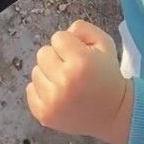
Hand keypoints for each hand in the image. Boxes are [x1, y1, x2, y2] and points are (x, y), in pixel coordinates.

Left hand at [27, 20, 133, 143]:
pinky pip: (30, 90)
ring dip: (49, 73)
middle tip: (70, 67)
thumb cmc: (107, 75)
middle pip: (43, 53)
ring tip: (65, 82)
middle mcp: (64, 81)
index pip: (57, 37)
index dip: (69, 43)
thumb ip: (83, 29)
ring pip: (35, 71)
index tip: (79, 54)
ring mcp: (52, 101)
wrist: (113, 113)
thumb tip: (64, 33)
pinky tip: (57, 93)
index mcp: (80, 62)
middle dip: (56, 57)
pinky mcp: (45, 114)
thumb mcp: (104, 43)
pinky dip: (41, 90)